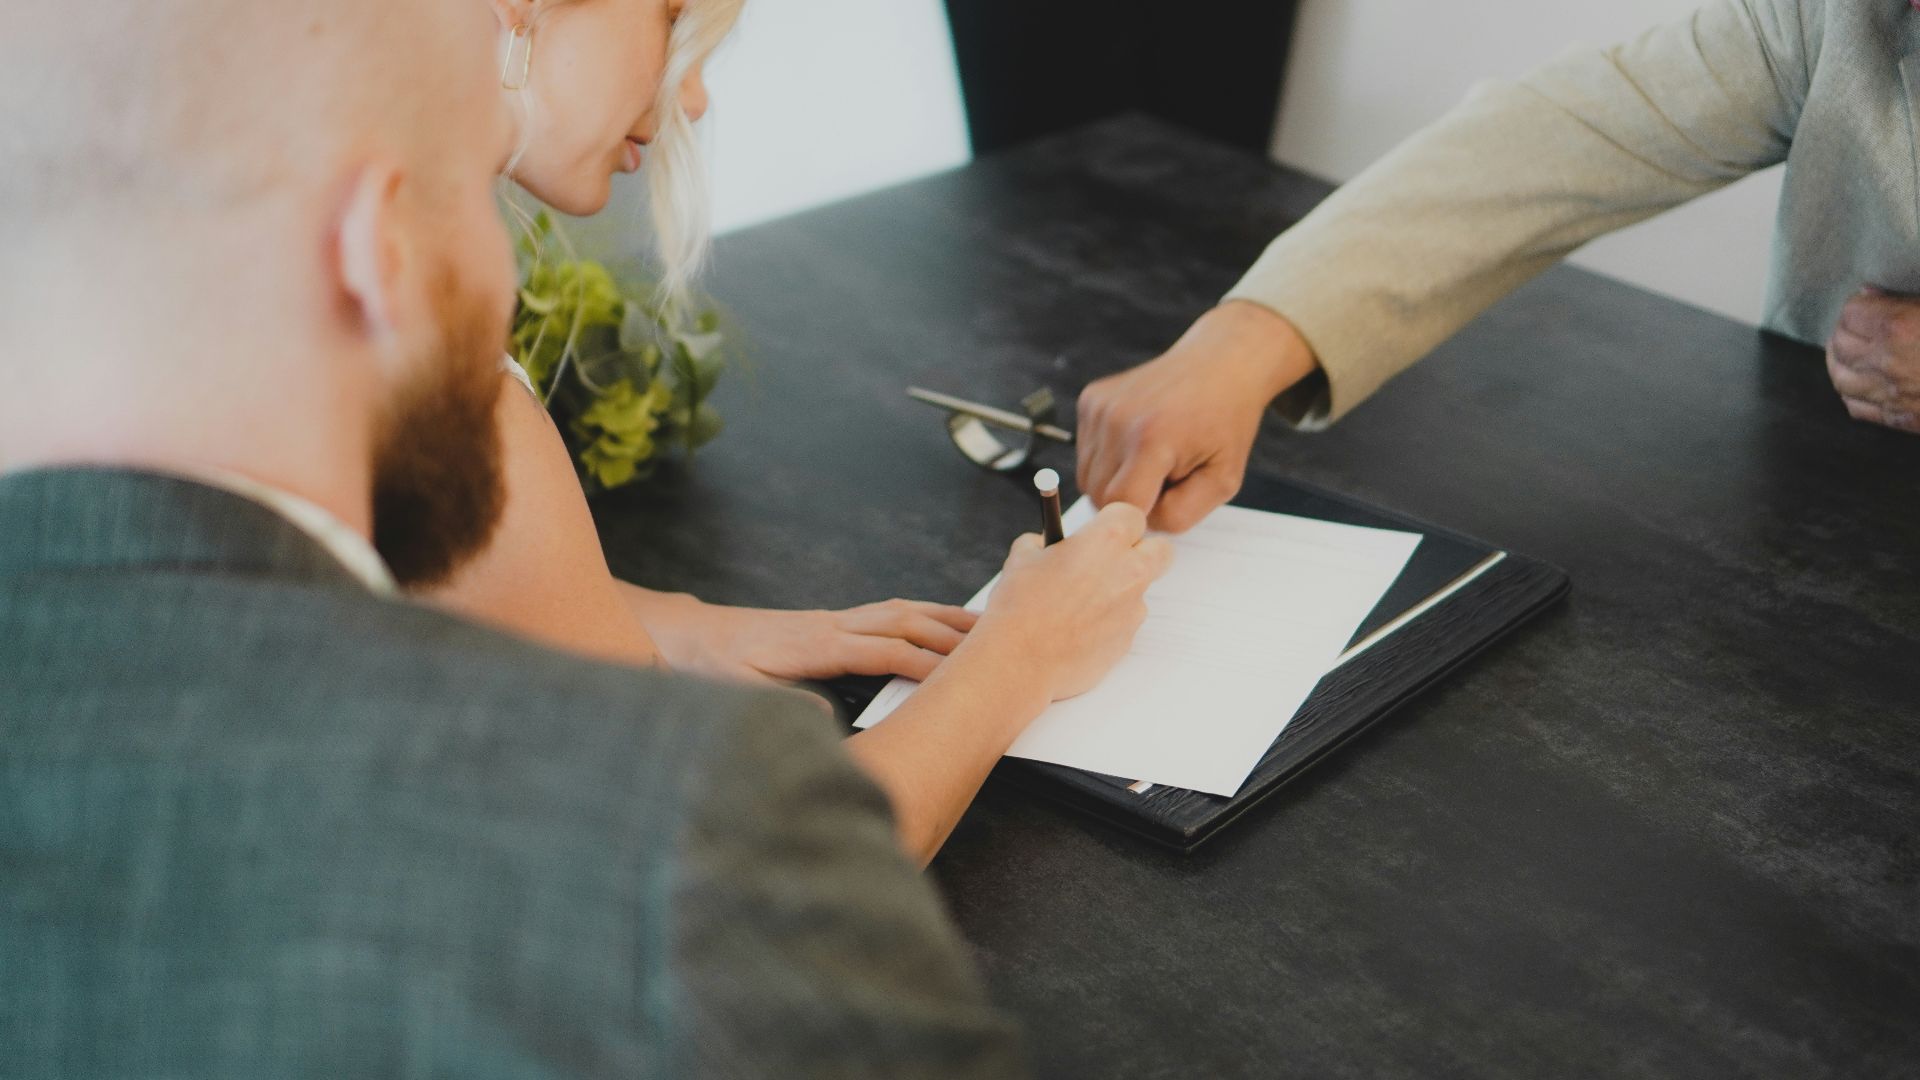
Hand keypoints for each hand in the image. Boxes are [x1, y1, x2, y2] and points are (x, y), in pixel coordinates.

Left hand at [635, 594, 978, 684]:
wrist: (691, 635)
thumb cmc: (713, 663)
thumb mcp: (737, 691)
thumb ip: (781, 704)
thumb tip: (825, 719)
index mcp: (815, 644)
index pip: (884, 650)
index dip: (925, 661)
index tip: (960, 674)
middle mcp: (831, 624)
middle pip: (903, 621)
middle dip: (951, 632)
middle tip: (997, 642)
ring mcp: (834, 619)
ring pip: (900, 610)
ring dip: (943, 616)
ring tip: (985, 625)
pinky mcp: (833, 622)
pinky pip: (888, 613)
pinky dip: (921, 613)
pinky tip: (939, 621)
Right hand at [970, 503, 1174, 701]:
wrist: (1019, 661)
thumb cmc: (1019, 606)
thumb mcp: (1022, 557)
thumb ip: (1045, 543)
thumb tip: (1050, 545)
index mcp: (1106, 540)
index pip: (1132, 515)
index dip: (1114, 522)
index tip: (1099, 531)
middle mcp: (1129, 572)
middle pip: (1161, 550)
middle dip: (1143, 551)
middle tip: (1112, 560)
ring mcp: (1132, 609)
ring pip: (1140, 591)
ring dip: (1119, 592)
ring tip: (1076, 606)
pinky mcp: (1127, 641)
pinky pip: (1124, 623)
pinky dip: (1107, 624)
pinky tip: (1075, 631)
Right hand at [1077, 301, 1318, 532]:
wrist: (1218, 364)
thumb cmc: (1225, 422)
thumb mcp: (1223, 479)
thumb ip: (1181, 515)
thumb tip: (1138, 527)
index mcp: (1151, 439)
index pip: (1120, 508)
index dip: (1142, 517)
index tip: (1166, 504)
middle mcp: (1116, 419)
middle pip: (1099, 496)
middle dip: (1130, 500)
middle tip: (1165, 479)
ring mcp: (1099, 406)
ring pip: (1087, 478)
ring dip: (1116, 480)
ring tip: (1153, 459)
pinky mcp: (1090, 399)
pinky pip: (1086, 452)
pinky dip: (1108, 457)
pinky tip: (1139, 440)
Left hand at [1828, 287, 1919, 433]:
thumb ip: (1908, 301)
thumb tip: (1870, 294)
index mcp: (1900, 329)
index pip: (1852, 313)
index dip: (1859, 305)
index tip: (1867, 302)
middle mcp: (1887, 363)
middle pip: (1841, 344)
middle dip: (1844, 331)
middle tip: (1855, 325)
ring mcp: (1892, 396)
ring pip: (1840, 379)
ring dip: (1839, 362)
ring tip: (1846, 352)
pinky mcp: (1902, 420)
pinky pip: (1858, 408)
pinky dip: (1852, 394)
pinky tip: (1858, 386)